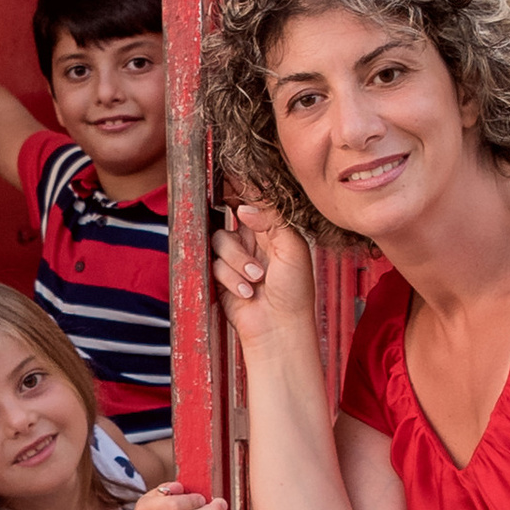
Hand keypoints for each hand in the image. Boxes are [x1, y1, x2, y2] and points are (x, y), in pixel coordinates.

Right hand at [212, 199, 316, 351]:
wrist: (280, 327)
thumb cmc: (295, 291)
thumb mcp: (292, 248)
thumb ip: (272, 219)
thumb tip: (244, 207)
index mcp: (272, 228)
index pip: (252, 199)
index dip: (240, 188)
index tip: (228, 181)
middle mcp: (252, 239)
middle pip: (228, 217)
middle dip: (239, 237)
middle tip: (247, 242)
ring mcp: (235, 257)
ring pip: (220, 241)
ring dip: (238, 262)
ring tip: (257, 279)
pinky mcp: (222, 275)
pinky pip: (215, 264)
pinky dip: (231, 279)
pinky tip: (247, 292)